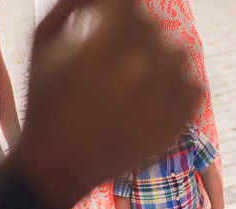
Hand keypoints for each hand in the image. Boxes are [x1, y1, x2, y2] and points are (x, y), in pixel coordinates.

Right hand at [11, 0, 201, 208]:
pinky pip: (194, 85)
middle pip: (153, 26)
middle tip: (116, 55)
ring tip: (136, 73)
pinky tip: (154, 93)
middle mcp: (134, 72)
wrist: (56, 166)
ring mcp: (158, 102)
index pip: (128, 2)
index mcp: (100, 48)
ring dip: (160, 57)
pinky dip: (178, 84)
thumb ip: (72, 1)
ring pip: (179, 52)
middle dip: (134, 34)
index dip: (117, 9)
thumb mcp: (41, 41)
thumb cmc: (45, 98)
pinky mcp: (172, 126)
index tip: (109, 22)